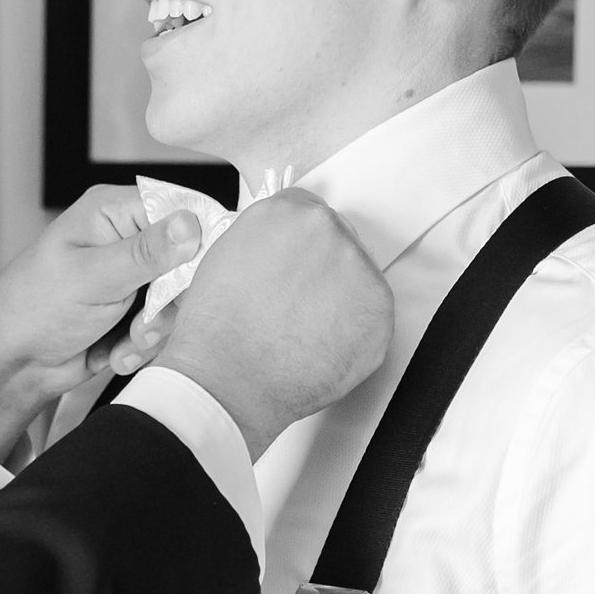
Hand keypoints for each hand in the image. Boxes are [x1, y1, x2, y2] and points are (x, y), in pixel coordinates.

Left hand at [0, 187, 207, 461]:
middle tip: (146, 324)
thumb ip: (146, 253)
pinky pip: (159, 327)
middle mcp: (124, 239)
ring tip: (125, 342)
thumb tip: (191, 224)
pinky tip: (113, 353)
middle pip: (184, 260)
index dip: (195, 241)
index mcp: (112, 211)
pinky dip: (139, 346)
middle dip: (169, 300)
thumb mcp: (93, 278)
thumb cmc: (34, 311)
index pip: (178, 209)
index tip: (191, 276)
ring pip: (175, 300)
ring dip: (153, 330)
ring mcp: (128, 277)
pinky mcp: (129, 312)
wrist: (12, 366)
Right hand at [151, 191, 392, 458]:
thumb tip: (284, 256)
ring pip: (358, 279)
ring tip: (306, 333)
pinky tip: (323, 347)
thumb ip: (265, 244)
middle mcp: (326, 231)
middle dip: (322, 271)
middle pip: (337, 241)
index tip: (295, 268)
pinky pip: (372, 317)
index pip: (306, 215)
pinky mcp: (380, 310)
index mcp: (285, 213)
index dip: (298, 247)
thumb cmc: (215, 332)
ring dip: (340, 301)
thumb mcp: (224, 260)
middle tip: (297, 307)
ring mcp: (359, 269)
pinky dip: (354, 334)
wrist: (227, 380)